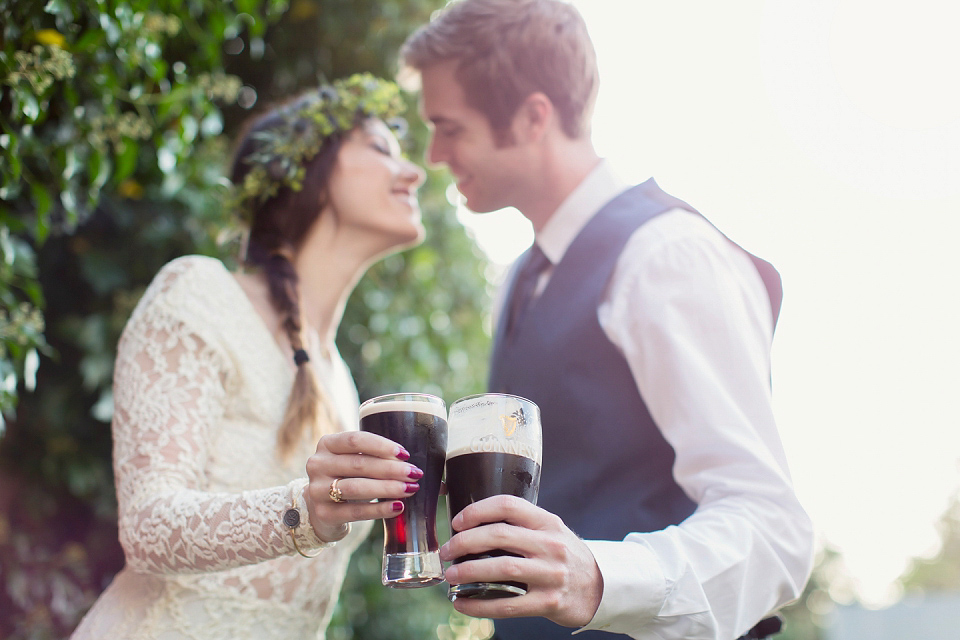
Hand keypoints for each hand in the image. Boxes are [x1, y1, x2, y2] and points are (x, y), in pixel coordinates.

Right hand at [304, 431, 421, 541]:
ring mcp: (317, 490)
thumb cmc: (347, 478)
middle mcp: (318, 464)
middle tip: (415, 473)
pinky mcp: (323, 513)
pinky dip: (379, 509)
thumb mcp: (353, 460)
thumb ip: (373, 456)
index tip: (405, 454)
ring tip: (410, 489)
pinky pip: (355, 512)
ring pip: (356, 487)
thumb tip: (408, 459)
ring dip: (387, 488)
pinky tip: (398, 507)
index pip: (355, 440)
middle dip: (391, 469)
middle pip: (358, 464)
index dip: (382, 446)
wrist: (322, 509)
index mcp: (327, 444)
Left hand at [439, 495, 602, 627]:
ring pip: (501, 568)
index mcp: (547, 523)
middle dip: (464, 542)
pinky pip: (507, 604)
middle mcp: (550, 545)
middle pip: (499, 535)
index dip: (478, 510)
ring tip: (451, 576)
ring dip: (468, 571)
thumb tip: (472, 525)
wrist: (600, 588)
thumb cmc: (565, 557)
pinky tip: (462, 603)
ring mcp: (550, 574)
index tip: (458, 522)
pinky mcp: (548, 602)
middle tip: (446, 551)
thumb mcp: (551, 532)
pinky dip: (479, 605)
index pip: (508, 505)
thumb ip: (521, 525)